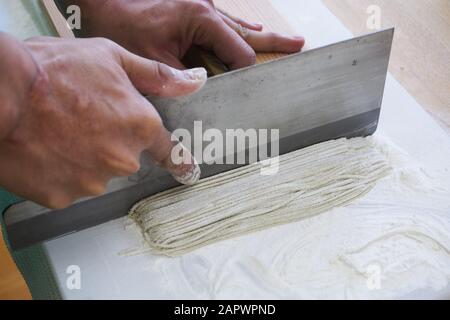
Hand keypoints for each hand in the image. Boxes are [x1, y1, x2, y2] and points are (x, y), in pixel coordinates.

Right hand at [0, 36, 205, 208]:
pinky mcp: (62, 197)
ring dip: (83, 158)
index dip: (176, 158)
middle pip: (125, 157)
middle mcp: (123, 159)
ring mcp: (92, 181)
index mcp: (140, 126)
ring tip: (57, 131)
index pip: (169, 151)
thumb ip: (156, 75)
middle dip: (109, 143)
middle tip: (80, 120)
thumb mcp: (111, 58)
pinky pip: (68, 186)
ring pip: (96, 173)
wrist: (2, 93)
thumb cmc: (55, 70)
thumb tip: (194, 82)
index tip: (186, 170)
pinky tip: (44, 151)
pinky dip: (59, 172)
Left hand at [67, 0, 304, 69]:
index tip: (255, 92)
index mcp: (202, 19)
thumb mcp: (154, 60)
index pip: (239, 53)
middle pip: (248, 35)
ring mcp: (203, 9)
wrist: (103, 4)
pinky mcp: (195, 12)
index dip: (247, 75)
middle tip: (300, 46)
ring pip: (239, 28)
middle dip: (273, 44)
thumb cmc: (123, 27)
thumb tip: (203, 99)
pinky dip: (241, 30)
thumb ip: (183, 81)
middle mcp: (208, 11)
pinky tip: (254, 29)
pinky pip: (226, 23)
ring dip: (262, 38)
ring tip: (289, 42)